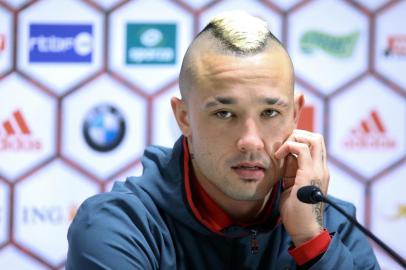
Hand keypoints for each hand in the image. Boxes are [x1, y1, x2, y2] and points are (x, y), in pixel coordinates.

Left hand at [275, 129, 329, 245]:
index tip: (282, 147)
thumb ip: (291, 171)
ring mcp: (318, 171)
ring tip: (280, 151)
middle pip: (317, 138)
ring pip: (314, 139)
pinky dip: (288, 147)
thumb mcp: (291, 185)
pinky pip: (302, 150)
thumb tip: (283, 156)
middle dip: (297, 135)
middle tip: (282, 146)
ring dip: (293, 139)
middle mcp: (321, 169)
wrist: (304, 230)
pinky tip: (277, 156)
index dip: (298, 140)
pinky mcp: (309, 175)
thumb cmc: (296, 211)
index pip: (314, 145)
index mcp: (318, 171)